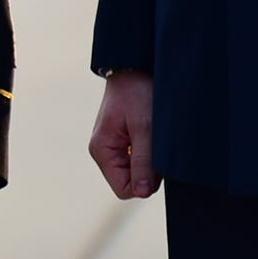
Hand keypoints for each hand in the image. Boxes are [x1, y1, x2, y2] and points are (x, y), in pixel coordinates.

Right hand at [88, 70, 157, 200]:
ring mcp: (113, 146)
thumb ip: (144, 162)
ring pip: (137, 171)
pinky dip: (149, 151)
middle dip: (148, 169)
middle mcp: (103, 151)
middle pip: (131, 182)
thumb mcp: (145, 128)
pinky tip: (151, 132)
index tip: (155, 159)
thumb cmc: (138, 92)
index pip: (124, 189)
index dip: (144, 182)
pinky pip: (138, 159)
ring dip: (150, 158)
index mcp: (102, 151)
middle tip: (155, 142)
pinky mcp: (122, 140)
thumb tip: (143, 193)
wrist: (135, 66)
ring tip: (153, 134)